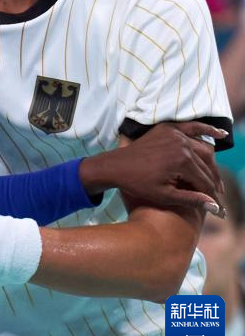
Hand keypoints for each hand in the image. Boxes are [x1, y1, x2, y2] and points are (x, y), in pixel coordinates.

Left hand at [80, 122, 226, 214]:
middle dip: (214, 182)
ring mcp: (175, 134)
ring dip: (211, 164)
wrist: (115, 166)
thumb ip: (191, 199)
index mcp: (182, 161)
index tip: (219, 208)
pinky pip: (192, 127)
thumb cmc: (137, 184)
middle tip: (219, 195)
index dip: (212, 196)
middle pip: (207, 165)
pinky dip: (207, 129)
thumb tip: (216, 206)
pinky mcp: (168, 128)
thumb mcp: (164, 196)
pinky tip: (221, 133)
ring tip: (216, 179)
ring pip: (203, 149)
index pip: (205, 181)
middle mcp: (182, 144)